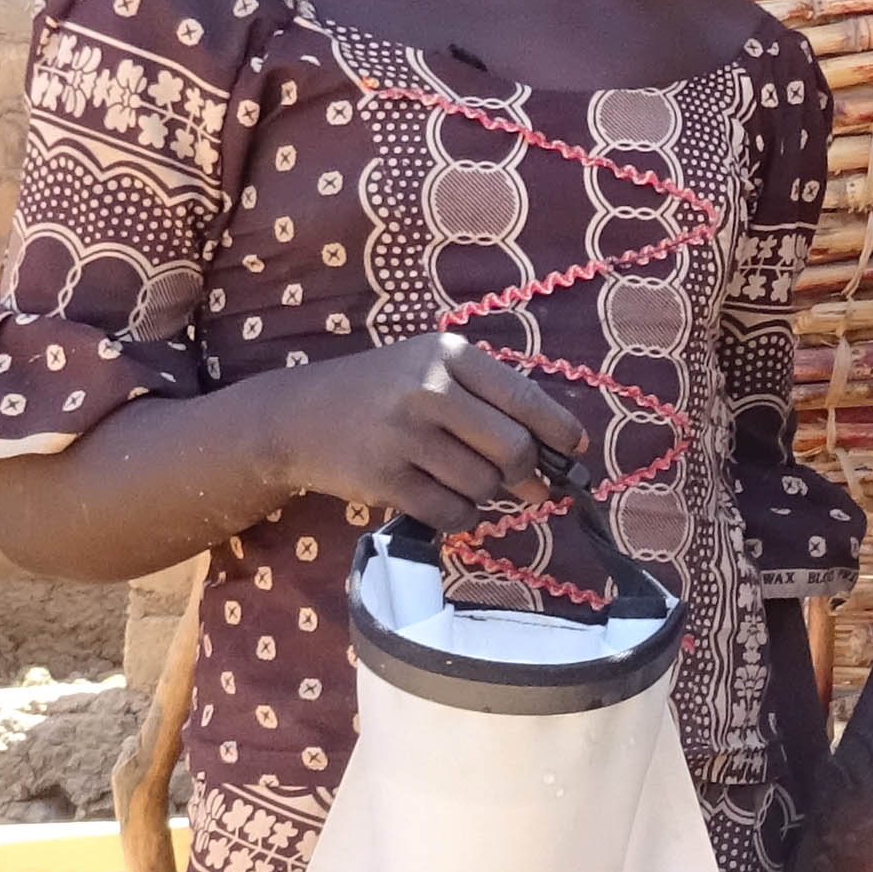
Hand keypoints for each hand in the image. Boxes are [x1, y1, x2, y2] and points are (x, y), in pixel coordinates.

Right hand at [277, 337, 586, 535]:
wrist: (297, 417)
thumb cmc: (381, 394)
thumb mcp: (430, 372)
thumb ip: (492, 406)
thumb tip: (555, 466)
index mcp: (448, 355)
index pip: (525, 400)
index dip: (560, 433)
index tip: (574, 451)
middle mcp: (427, 389)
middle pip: (514, 449)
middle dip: (524, 472)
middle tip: (516, 479)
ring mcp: (404, 435)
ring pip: (484, 486)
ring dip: (484, 494)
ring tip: (459, 479)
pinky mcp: (385, 478)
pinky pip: (452, 514)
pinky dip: (458, 516)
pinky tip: (441, 499)